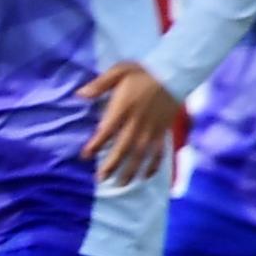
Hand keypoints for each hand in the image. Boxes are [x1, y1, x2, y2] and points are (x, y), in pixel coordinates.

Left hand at [75, 61, 182, 182]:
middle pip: (123, 148)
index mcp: (124, 107)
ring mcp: (152, 128)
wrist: (175, 73)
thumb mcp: (119, 71)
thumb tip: (79, 94)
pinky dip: (153, 165)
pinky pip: (159, 151)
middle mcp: (138, 122)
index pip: (107, 130)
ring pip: (140, 154)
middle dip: (111, 165)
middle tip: (100, 179)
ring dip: (130, 170)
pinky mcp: (163, 130)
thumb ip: (99, 84)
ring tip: (120, 184)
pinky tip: (146, 176)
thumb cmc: (143, 72)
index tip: (85, 156)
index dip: (96, 145)